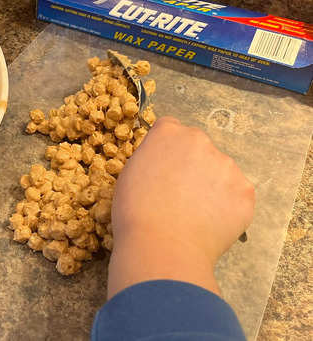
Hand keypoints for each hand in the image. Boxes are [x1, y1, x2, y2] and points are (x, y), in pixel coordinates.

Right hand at [107, 116, 254, 297]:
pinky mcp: (245, 191)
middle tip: (180, 194)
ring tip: (196, 213)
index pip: (171, 129)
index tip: (163, 170)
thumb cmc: (135, 211)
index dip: (167, 150)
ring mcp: (226, 165)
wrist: (162, 246)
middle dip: (192, 165)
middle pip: (199, 148)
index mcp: (168, 132)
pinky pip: (236, 194)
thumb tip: (164, 166)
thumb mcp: (131, 173)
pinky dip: (227, 206)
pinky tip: (210, 222)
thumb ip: (152, 159)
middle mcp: (200, 141)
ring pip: (220, 171)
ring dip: (212, 185)